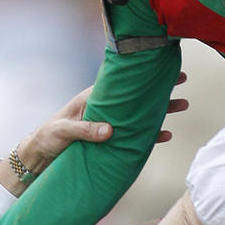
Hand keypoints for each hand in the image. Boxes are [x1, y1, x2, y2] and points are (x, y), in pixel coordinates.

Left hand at [0, 73, 189, 193]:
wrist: (40, 156)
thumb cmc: (48, 137)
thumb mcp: (64, 131)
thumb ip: (85, 130)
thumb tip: (110, 131)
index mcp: (93, 98)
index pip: (121, 83)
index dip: (141, 76)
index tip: (159, 67)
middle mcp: (106, 109)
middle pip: (137, 96)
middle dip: (159, 89)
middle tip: (182, 80)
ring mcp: (110, 124)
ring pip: (141, 114)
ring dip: (162, 110)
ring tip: (183, 105)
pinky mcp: (112, 141)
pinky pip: (136, 137)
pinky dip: (151, 136)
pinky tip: (166, 135)